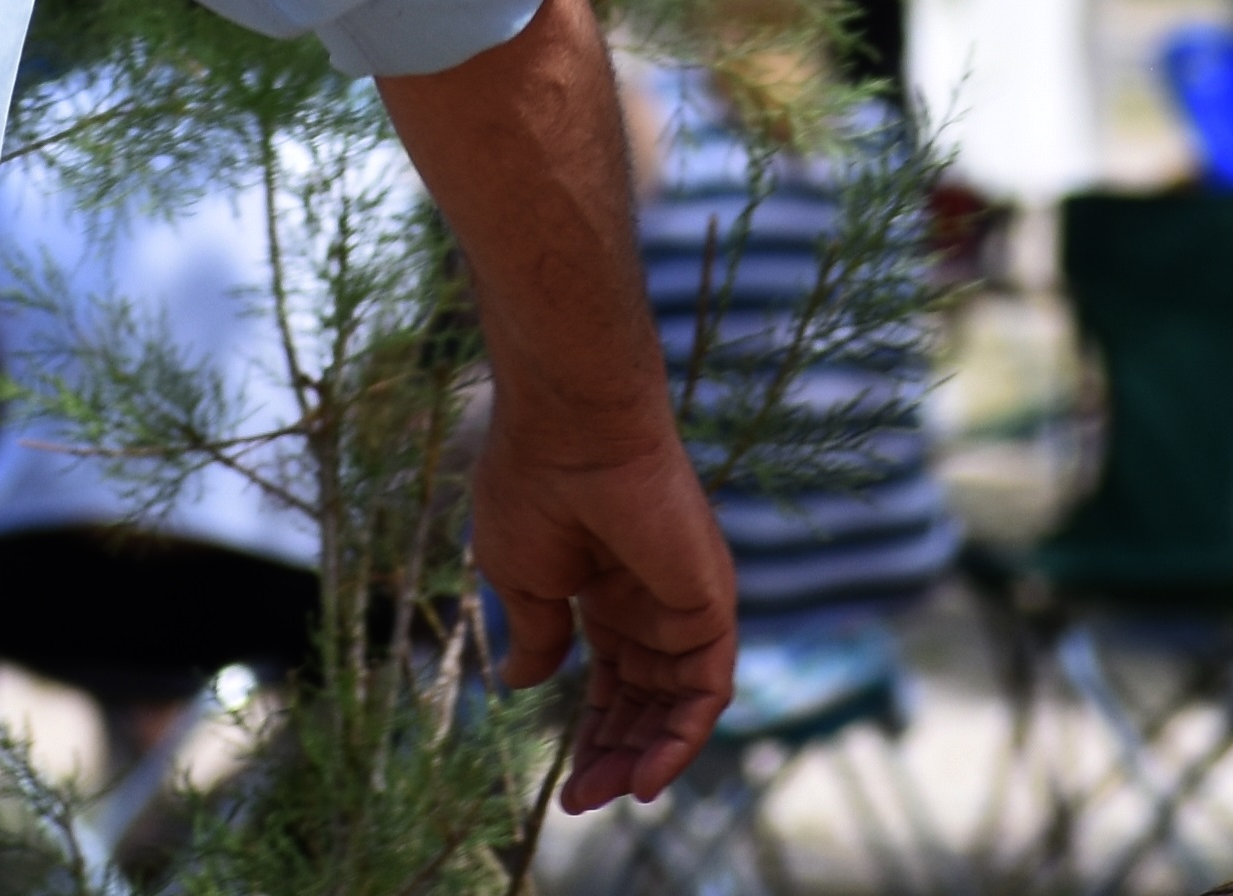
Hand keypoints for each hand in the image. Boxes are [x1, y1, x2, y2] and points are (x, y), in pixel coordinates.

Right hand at [476, 400, 738, 812]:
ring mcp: (684, 604)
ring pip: (677, 704)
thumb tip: (528, 681)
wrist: (569, 432)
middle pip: (644, 700)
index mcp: (605, 589)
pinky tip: (646, 776)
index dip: (590, 729)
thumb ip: (537, 634)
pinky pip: (707, 691)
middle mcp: (651, 601)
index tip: (562, 781)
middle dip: (614, 753)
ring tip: (604, 795)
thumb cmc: (532, 488)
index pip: (611, 679)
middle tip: (579, 800)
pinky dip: (682, 739)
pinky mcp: (711, 606)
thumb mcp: (521, 579)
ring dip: (645, 757)